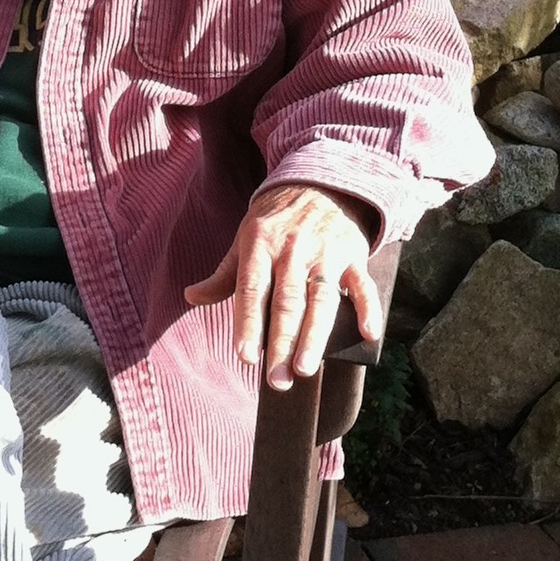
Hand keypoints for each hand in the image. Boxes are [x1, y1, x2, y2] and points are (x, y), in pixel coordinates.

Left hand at [184, 182, 380, 390]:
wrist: (320, 180)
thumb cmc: (275, 219)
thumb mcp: (245, 238)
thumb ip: (223, 274)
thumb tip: (191, 296)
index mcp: (260, 245)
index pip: (252, 290)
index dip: (248, 323)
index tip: (245, 356)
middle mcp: (292, 249)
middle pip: (286, 302)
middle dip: (282, 343)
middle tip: (277, 380)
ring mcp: (325, 252)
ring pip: (321, 298)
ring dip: (314, 336)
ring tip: (306, 369)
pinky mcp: (353, 254)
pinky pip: (362, 284)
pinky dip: (367, 309)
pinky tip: (369, 334)